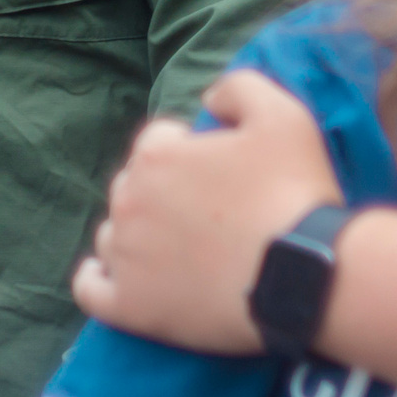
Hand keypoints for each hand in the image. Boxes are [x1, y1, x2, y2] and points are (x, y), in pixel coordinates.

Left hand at [72, 71, 341, 352]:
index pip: (156, 141)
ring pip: (113, 235)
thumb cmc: (293, 192)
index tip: (218, 173)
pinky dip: (96, 279)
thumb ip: (238, 88)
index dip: (188, 151)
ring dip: (134, 233)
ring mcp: (125, 258)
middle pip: (132, 187)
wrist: (306, 276)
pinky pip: (91, 290)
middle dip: (160, 191)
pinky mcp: (130, 307)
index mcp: (156, 156)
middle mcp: (129, 202)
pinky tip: (106, 276)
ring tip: (176, 249)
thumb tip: (208, 98)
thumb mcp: (282, 115)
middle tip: (205, 214)